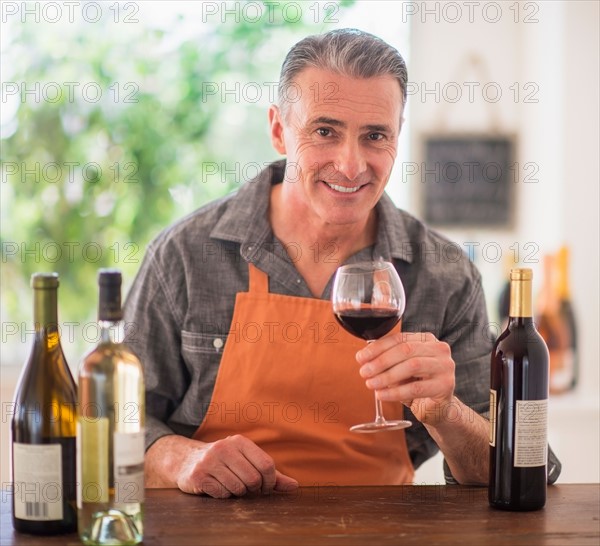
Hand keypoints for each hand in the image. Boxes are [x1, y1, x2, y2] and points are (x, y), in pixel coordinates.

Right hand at [176, 434, 297, 497]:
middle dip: (253, 490)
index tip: (264, 488)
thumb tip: (295, 486)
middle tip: (246, 489)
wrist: (186, 461)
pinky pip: (222, 494)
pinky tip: (217, 487)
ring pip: (238, 488)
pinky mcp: (199, 475)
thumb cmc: (224, 462)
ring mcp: (210, 461)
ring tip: (230, 485)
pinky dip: (223, 495)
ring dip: (237, 493)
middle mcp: (225, 448)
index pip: (267, 465)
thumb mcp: (247, 461)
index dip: (270, 482)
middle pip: (254, 479)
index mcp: (240, 441)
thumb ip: (271, 474)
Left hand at [355, 332, 455, 425]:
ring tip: (371, 384)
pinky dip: (395, 392)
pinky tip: (382, 395)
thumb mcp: (400, 368)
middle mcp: (439, 349)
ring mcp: (445, 366)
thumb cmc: (417, 384)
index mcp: (426, 339)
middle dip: (381, 361)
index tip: (360, 358)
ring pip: (411, 366)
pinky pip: (416, 388)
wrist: (438, 408)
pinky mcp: (445, 385)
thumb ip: (387, 360)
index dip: (377, 347)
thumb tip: (363, 358)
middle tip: (364, 372)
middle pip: (405, 350)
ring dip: (387, 376)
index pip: (399, 338)